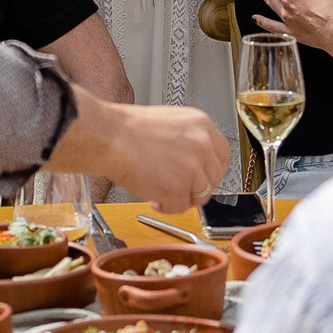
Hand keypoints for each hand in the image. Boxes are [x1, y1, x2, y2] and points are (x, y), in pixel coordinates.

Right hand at [50, 95, 227, 211]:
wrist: (110, 137)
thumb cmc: (128, 129)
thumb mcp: (169, 123)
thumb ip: (188, 141)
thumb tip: (193, 162)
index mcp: (202, 125)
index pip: (222, 155)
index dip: (210, 170)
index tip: (201, 177)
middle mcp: (203, 146)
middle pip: (213, 179)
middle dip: (195, 187)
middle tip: (177, 188)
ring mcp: (193, 169)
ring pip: (199, 196)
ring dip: (180, 198)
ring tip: (159, 191)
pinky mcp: (178, 189)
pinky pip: (180, 208)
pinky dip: (166, 207)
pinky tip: (152, 197)